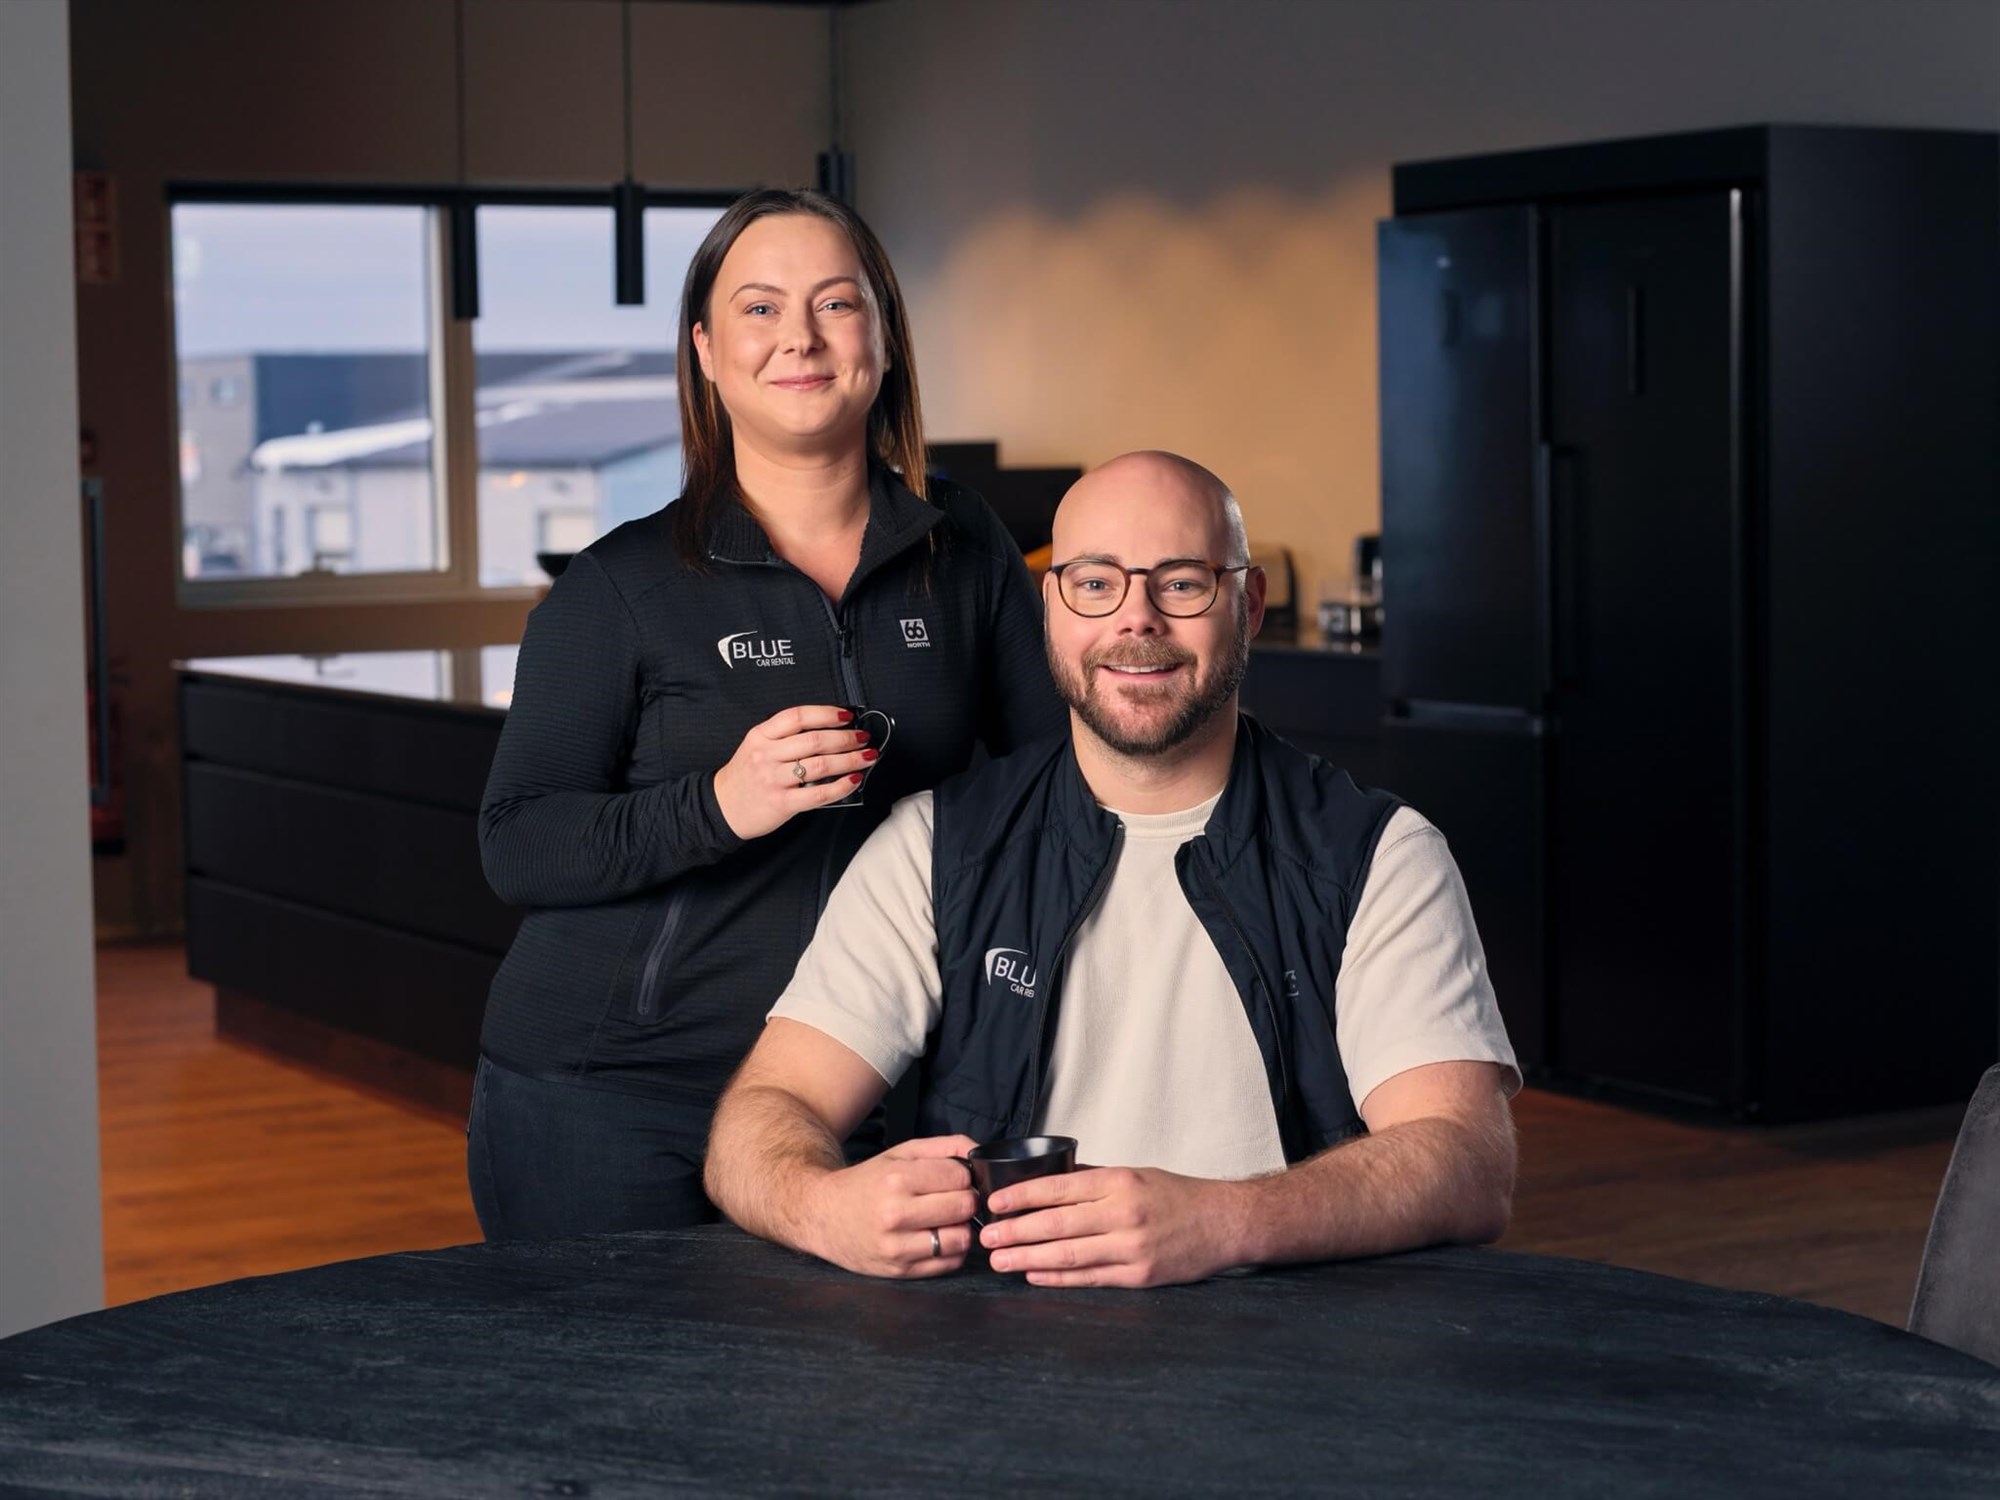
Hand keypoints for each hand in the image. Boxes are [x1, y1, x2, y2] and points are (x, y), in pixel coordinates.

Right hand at [711, 705, 876, 839]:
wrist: (722, 808)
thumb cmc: (745, 775)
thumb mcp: (756, 746)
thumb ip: (784, 737)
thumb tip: (828, 730)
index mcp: (761, 735)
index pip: (797, 716)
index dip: (826, 713)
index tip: (846, 715)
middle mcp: (766, 755)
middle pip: (815, 740)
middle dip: (846, 738)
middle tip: (864, 737)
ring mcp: (774, 780)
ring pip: (821, 765)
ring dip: (851, 760)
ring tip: (867, 757)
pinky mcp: (782, 803)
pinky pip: (819, 793)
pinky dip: (841, 786)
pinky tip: (854, 780)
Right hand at [807, 1135, 981, 1278]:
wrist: (823, 1215)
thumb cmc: (868, 1182)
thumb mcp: (901, 1153)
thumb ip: (945, 1147)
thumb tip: (980, 1153)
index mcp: (896, 1179)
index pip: (959, 1177)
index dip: (964, 1176)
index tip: (955, 1178)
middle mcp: (895, 1214)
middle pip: (964, 1206)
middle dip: (967, 1200)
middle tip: (955, 1198)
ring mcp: (897, 1247)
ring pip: (961, 1238)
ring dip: (962, 1227)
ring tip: (947, 1219)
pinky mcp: (900, 1271)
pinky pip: (949, 1263)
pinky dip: (952, 1250)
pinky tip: (938, 1237)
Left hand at [980, 1166, 1243, 1287]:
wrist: (1224, 1223)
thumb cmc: (1177, 1196)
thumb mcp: (1134, 1174)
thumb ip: (1093, 1180)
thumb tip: (1048, 1181)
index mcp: (1118, 1182)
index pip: (1058, 1187)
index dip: (1021, 1196)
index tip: (994, 1203)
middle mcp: (1123, 1213)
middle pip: (1057, 1223)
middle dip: (1015, 1231)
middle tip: (986, 1237)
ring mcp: (1131, 1247)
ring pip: (1069, 1254)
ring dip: (1029, 1258)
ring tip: (1000, 1261)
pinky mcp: (1139, 1275)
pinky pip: (1090, 1278)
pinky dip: (1058, 1278)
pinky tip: (1034, 1276)